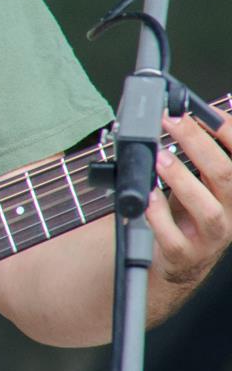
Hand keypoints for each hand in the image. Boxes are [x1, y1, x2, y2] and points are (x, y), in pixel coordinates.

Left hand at [149, 111, 231, 290]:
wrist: (179, 261)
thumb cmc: (187, 214)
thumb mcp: (199, 184)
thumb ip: (195, 158)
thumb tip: (176, 117)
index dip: (228, 131)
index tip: (203, 109)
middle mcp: (231, 212)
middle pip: (226, 176)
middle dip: (198, 143)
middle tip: (172, 121)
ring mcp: (211, 236)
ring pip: (206, 208)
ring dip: (181, 178)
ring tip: (159, 157)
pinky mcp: (185, 254)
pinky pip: (173, 236)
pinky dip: (158, 214)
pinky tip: (146, 195)